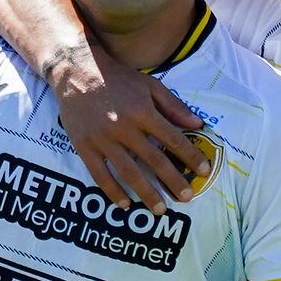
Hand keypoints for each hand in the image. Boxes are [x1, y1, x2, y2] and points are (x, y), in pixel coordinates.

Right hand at [49, 41, 206, 210]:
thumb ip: (174, 106)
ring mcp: (103, 139)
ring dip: (146, 193)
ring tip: (160, 209)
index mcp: (143, 111)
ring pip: (129, 173)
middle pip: (154, 161)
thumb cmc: (118, 78)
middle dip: (173, 181)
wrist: (77, 71)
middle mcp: (124, 127)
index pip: (173, 140)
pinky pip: (100, 175)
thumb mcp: (150, 85)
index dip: (190, 157)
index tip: (203, 172)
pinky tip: (125, 204)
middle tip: (186, 198)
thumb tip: (198, 125)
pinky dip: (113, 192)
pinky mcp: (84, 147)